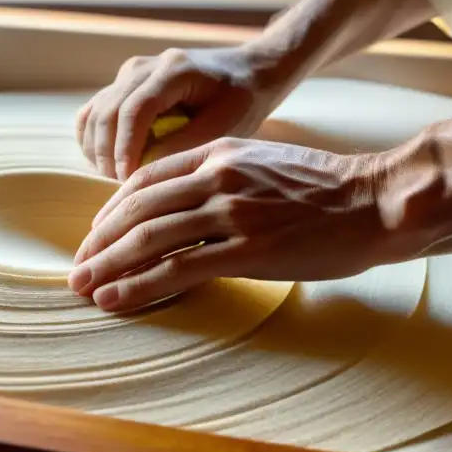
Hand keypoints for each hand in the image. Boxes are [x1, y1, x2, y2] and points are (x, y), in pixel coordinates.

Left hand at [68, 137, 417, 312]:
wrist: (374, 200)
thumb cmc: (325, 185)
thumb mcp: (263, 160)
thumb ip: (221, 172)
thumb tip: (186, 198)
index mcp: (218, 152)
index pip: (145, 179)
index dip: (112, 208)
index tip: (97, 233)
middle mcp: (216, 177)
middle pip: (137, 208)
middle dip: (99, 240)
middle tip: (77, 266)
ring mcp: (230, 212)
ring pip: (148, 238)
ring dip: (108, 265)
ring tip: (83, 286)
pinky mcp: (247, 250)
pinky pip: (178, 269)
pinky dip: (138, 285)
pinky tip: (115, 299)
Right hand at [76, 45, 282, 180]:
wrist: (244, 70)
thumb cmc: (241, 99)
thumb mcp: (225, 124)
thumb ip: (186, 144)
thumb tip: (145, 170)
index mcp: (173, 70)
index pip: (134, 110)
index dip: (126, 148)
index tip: (128, 180)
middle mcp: (144, 67)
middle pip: (107, 112)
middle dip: (108, 155)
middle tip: (121, 189)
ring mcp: (129, 73)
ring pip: (93, 113)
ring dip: (97, 150)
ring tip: (116, 179)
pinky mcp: (122, 84)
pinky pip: (93, 112)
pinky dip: (92, 140)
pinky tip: (107, 164)